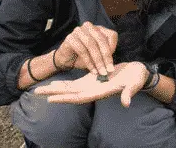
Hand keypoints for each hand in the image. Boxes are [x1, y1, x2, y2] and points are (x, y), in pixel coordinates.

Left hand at [34, 62, 148, 106]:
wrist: (139, 73)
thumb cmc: (137, 78)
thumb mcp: (133, 83)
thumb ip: (128, 92)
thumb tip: (125, 102)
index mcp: (100, 91)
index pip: (79, 97)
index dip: (65, 98)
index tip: (50, 99)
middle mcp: (93, 90)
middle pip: (70, 93)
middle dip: (53, 93)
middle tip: (36, 92)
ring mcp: (92, 85)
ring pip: (70, 88)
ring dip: (56, 89)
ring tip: (41, 88)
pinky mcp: (92, 79)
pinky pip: (75, 83)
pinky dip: (64, 83)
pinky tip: (55, 82)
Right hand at [54, 22, 117, 74]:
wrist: (66, 59)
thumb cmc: (84, 57)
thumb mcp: (98, 56)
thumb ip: (105, 57)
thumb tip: (111, 68)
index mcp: (99, 29)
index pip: (111, 35)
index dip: (113, 48)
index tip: (112, 62)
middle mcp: (89, 27)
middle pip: (101, 40)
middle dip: (106, 56)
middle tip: (109, 70)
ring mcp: (79, 31)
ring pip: (91, 44)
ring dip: (98, 60)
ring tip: (101, 72)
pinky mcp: (70, 38)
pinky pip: (82, 50)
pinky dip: (88, 62)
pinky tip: (92, 70)